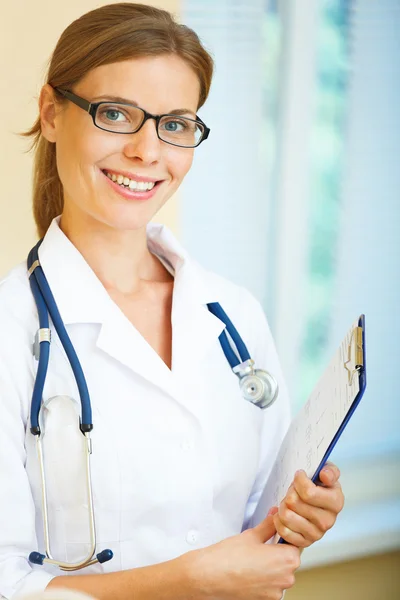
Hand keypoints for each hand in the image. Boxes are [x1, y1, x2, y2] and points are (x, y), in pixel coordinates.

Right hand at [184, 510, 300, 599]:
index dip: (284, 536)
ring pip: (280, 573)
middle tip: (260, 545)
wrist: (209, 577)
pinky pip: (271, 585)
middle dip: (278, 551)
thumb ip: (269, 525)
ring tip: (252, 558)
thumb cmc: (228, 557)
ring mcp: (276, 592)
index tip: (276, 532)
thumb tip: (276, 516)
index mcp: (287, 559)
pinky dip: (264, 578)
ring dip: (271, 565)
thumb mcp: (252, 535)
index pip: (296, 543)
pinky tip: (249, 570)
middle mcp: (286, 579)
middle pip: (289, 560)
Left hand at [272, 462, 344, 547]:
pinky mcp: (304, 543)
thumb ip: (329, 471)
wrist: (315, 500)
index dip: (298, 480)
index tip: (299, 475)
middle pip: (294, 503)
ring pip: (286, 516)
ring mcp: (316, 534)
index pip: (308, 493)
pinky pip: (283, 530)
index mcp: (336, 502)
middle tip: (293, 490)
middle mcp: (328, 521)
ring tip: (288, 501)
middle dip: (290, 492)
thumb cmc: (320, 484)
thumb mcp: (327, 472)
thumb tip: (325, 475)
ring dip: (283, 505)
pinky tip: (283, 513)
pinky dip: (278, 520)